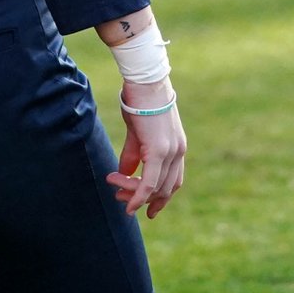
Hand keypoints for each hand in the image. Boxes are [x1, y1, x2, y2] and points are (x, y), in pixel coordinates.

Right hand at [105, 76, 185, 218]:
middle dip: (143, 199)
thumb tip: (126, 174)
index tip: (149, 211)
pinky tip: (128, 203)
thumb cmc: (139, 100)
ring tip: (115, 188)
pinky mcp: (159, 150)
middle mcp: (178, 152)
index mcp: (177, 147)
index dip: (162, 199)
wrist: (144, 81)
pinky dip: (139, 196)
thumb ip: (135, 154)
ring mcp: (171, 152)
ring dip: (134, 194)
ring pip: (156, 188)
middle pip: (165, 189)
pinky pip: (150, 182)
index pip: (174, 181)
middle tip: (121, 199)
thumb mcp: (138, 131)